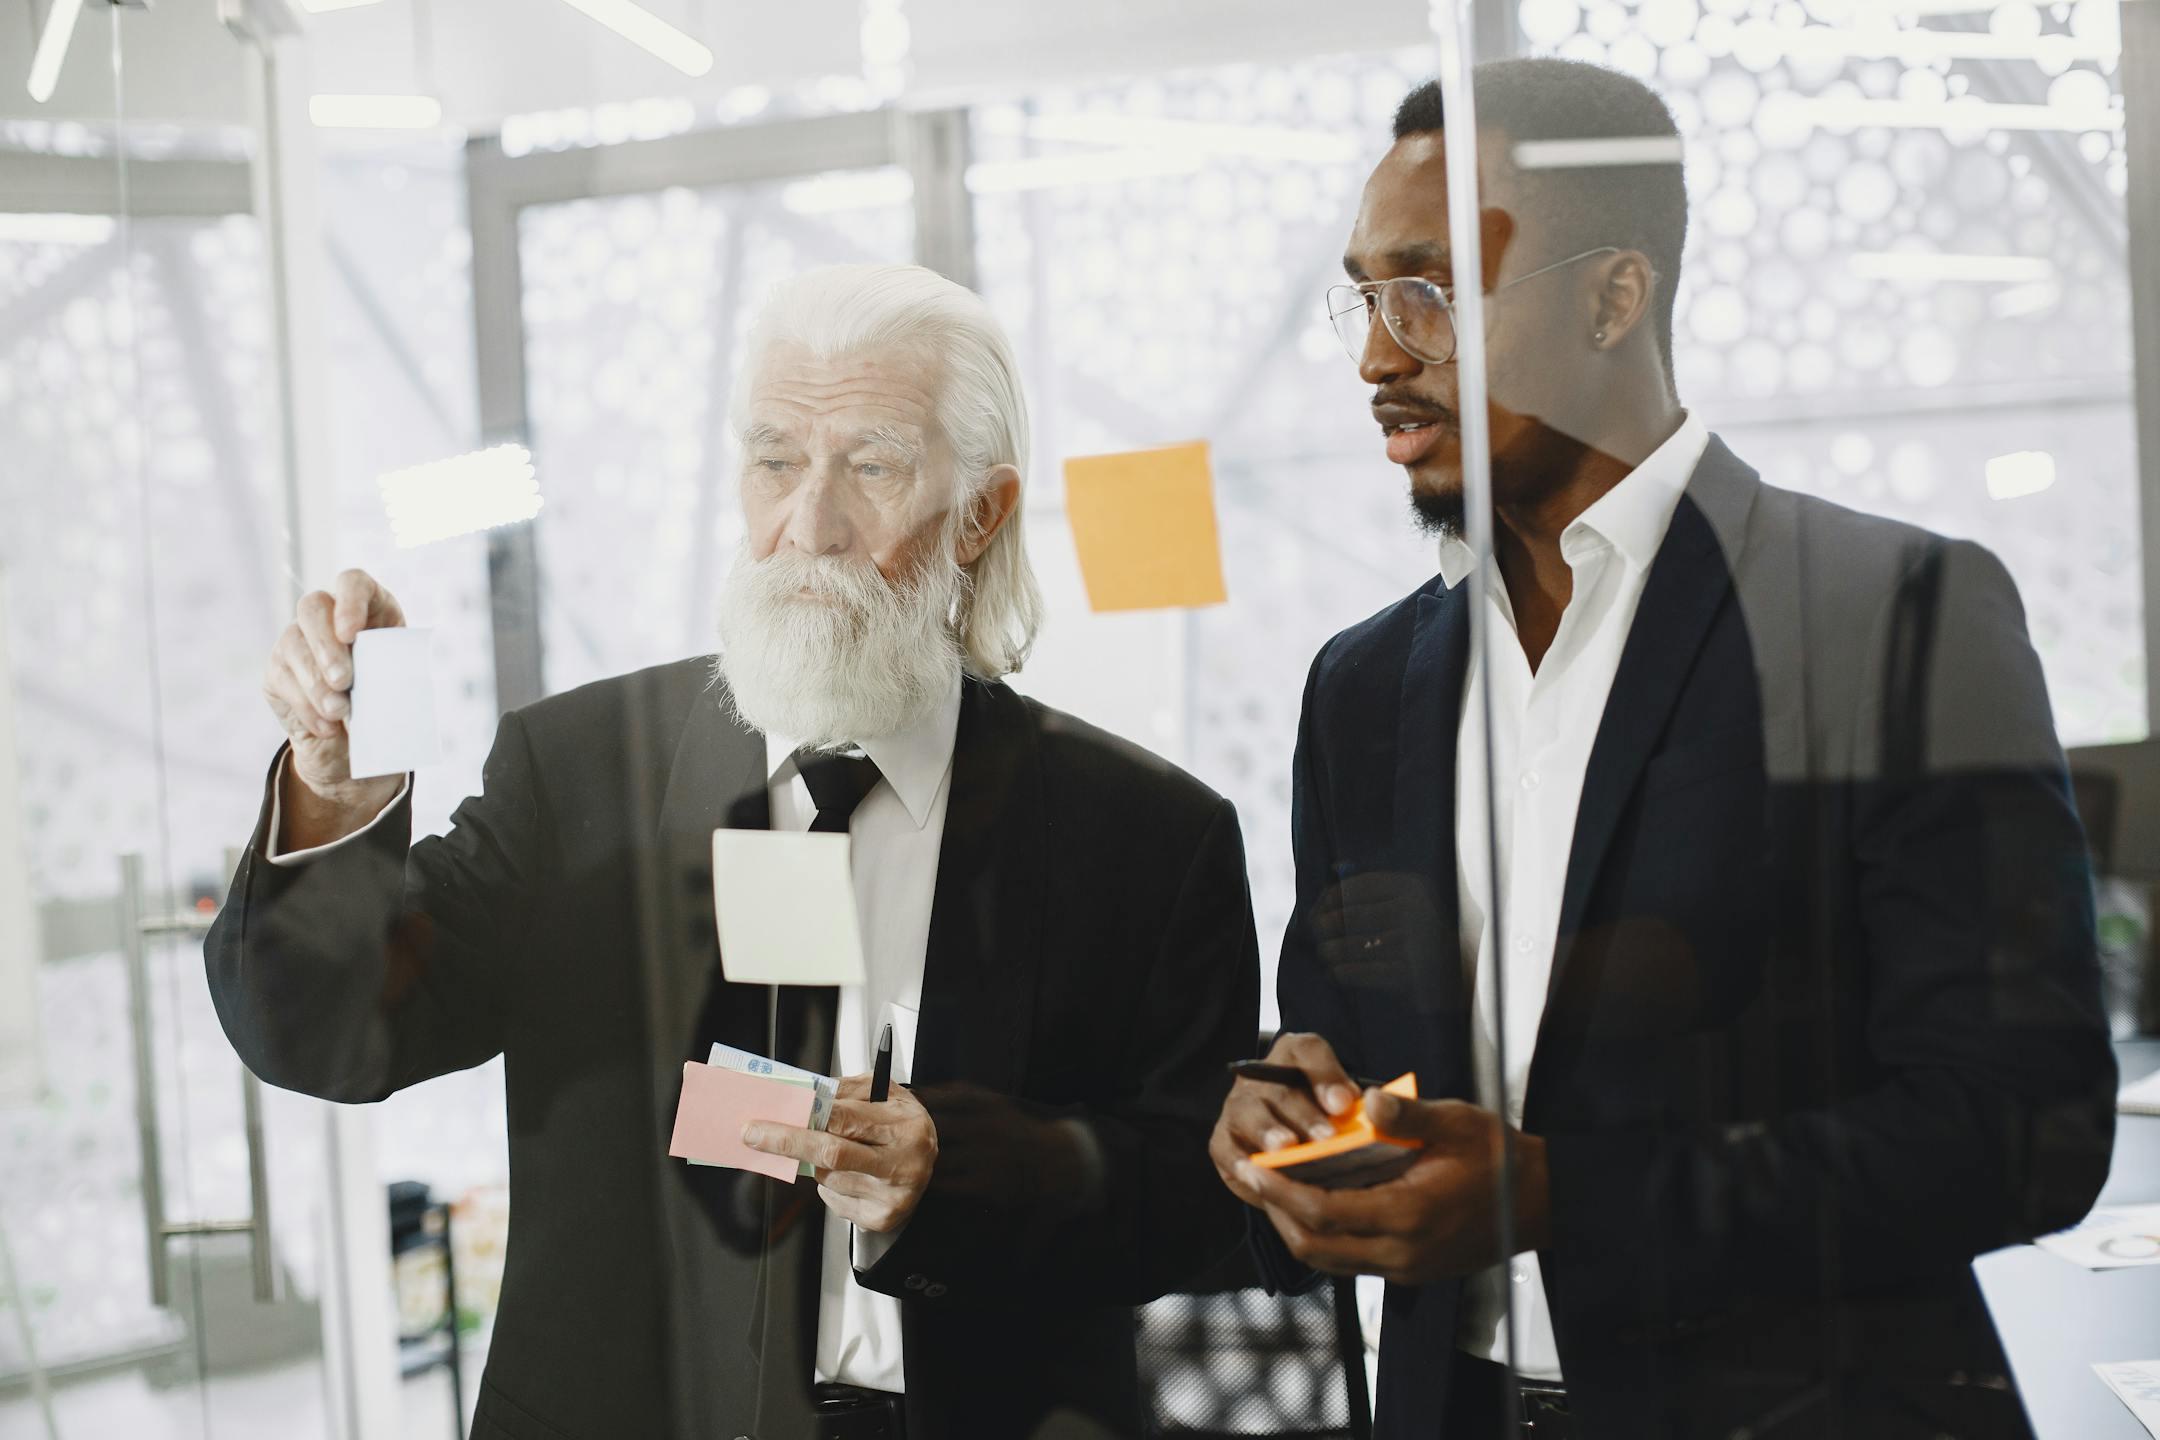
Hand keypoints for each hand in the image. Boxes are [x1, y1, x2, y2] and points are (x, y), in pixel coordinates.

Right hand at [263, 569, 405, 825]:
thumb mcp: (401, 675)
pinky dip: (307, 707)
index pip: (353, 582)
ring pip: (293, 646)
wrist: (359, 732)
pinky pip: (284, 681)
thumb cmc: (388, 692)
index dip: (350, 601)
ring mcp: (295, 638)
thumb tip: (401, 675)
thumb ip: (398, 667)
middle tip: (344, 680)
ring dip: (317, 683)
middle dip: (327, 647)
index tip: (352, 634)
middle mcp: (325, 614)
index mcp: (367, 605)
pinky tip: (327, 726)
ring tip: (339, 710)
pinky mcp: (278, 670)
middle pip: (312, 608)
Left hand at [741, 1076, 936, 1233]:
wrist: (929, 1166)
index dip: (804, 1117)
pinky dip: (830, 1184)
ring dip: (817, 1162)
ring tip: (837, 1149)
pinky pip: (833, 1199)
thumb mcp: (886, 1095)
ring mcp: (891, 1196)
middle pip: (831, 1154)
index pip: (845, 1119)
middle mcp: (901, 1164)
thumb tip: (804, 1096)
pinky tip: (849, 1173)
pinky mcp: (879, 1218)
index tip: (770, 1115)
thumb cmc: (902, 1125)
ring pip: (827, 1177)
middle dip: (787, 1142)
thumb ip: (847, 1091)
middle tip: (754, 1134)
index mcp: (904, 1127)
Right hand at [1211, 1031, 1361, 1206]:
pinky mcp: (1223, 1140)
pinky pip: (1227, 1148)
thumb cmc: (1332, 1126)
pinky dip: (1242, 1161)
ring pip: (1248, 1112)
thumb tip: (1379, 1111)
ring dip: (1269, 1131)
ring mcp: (1239, 1106)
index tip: (1346, 1104)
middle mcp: (1263, 1076)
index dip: (1325, 1075)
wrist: (1300, 1153)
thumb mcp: (1352, 1110)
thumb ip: (1366, 1107)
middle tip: (1327, 1138)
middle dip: (1304, 1114)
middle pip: (1279, 1088)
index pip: (1308, 1051)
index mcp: (1297, 1058)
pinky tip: (1261, 1174)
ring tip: (1288, 1149)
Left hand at [1234, 1091, 1550, 1286]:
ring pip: (1329, 1261)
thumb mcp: (1457, 1122)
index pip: (1324, 1213)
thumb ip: (1408, 1116)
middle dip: (1277, 1212)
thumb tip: (1366, 1100)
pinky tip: (1311, 1206)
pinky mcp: (1410, 1272)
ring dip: (1295, 1228)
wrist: (1540, 1202)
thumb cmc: (1498, 1156)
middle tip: (1251, 1178)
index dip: (1281, 1193)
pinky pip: (1350, 1262)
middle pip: (1315, 1247)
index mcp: (1408, 1215)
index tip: (1254, 1168)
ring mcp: (1405, 1268)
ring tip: (1272, 1191)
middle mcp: (1402, 1253)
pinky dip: (1322, 1237)